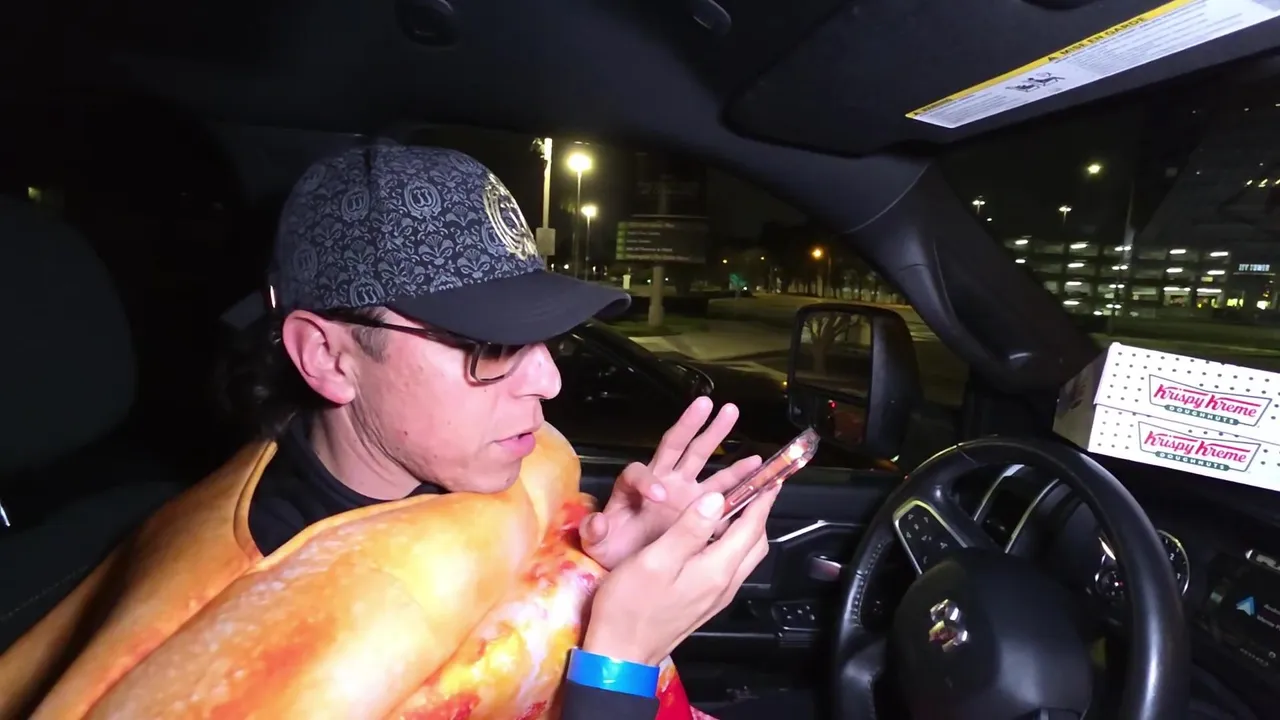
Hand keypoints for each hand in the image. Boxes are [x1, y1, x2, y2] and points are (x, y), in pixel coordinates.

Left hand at [580, 396, 762, 568]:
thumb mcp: (598, 543)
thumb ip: (595, 532)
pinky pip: (721, 489)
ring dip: (716, 436)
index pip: (639, 473)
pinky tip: (755, 468)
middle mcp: (661, 480)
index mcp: (633, 486)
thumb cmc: (614, 550)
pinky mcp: (699, 507)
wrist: (632, 568)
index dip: (647, 479)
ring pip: (701, 458)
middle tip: (708, 404)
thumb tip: (597, 523)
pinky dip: (738, 478)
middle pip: (676, 446)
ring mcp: (683, 491)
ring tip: (732, 414)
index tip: (658, 495)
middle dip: (692, 424)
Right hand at [582, 483, 779, 664]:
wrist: (620, 653)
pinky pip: (731, 567)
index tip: (769, 478)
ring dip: (746, 528)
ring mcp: (716, 596)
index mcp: (716, 570)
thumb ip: (688, 529)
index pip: (751, 528)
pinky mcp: (705, 603)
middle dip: (758, 513)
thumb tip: (717, 499)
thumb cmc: (631, 606)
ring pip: (745, 556)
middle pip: (755, 543)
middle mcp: (724, 584)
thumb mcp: (655, 561)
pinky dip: (732, 544)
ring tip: (735, 506)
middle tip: (753, 488)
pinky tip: (713, 537)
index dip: (762, 500)